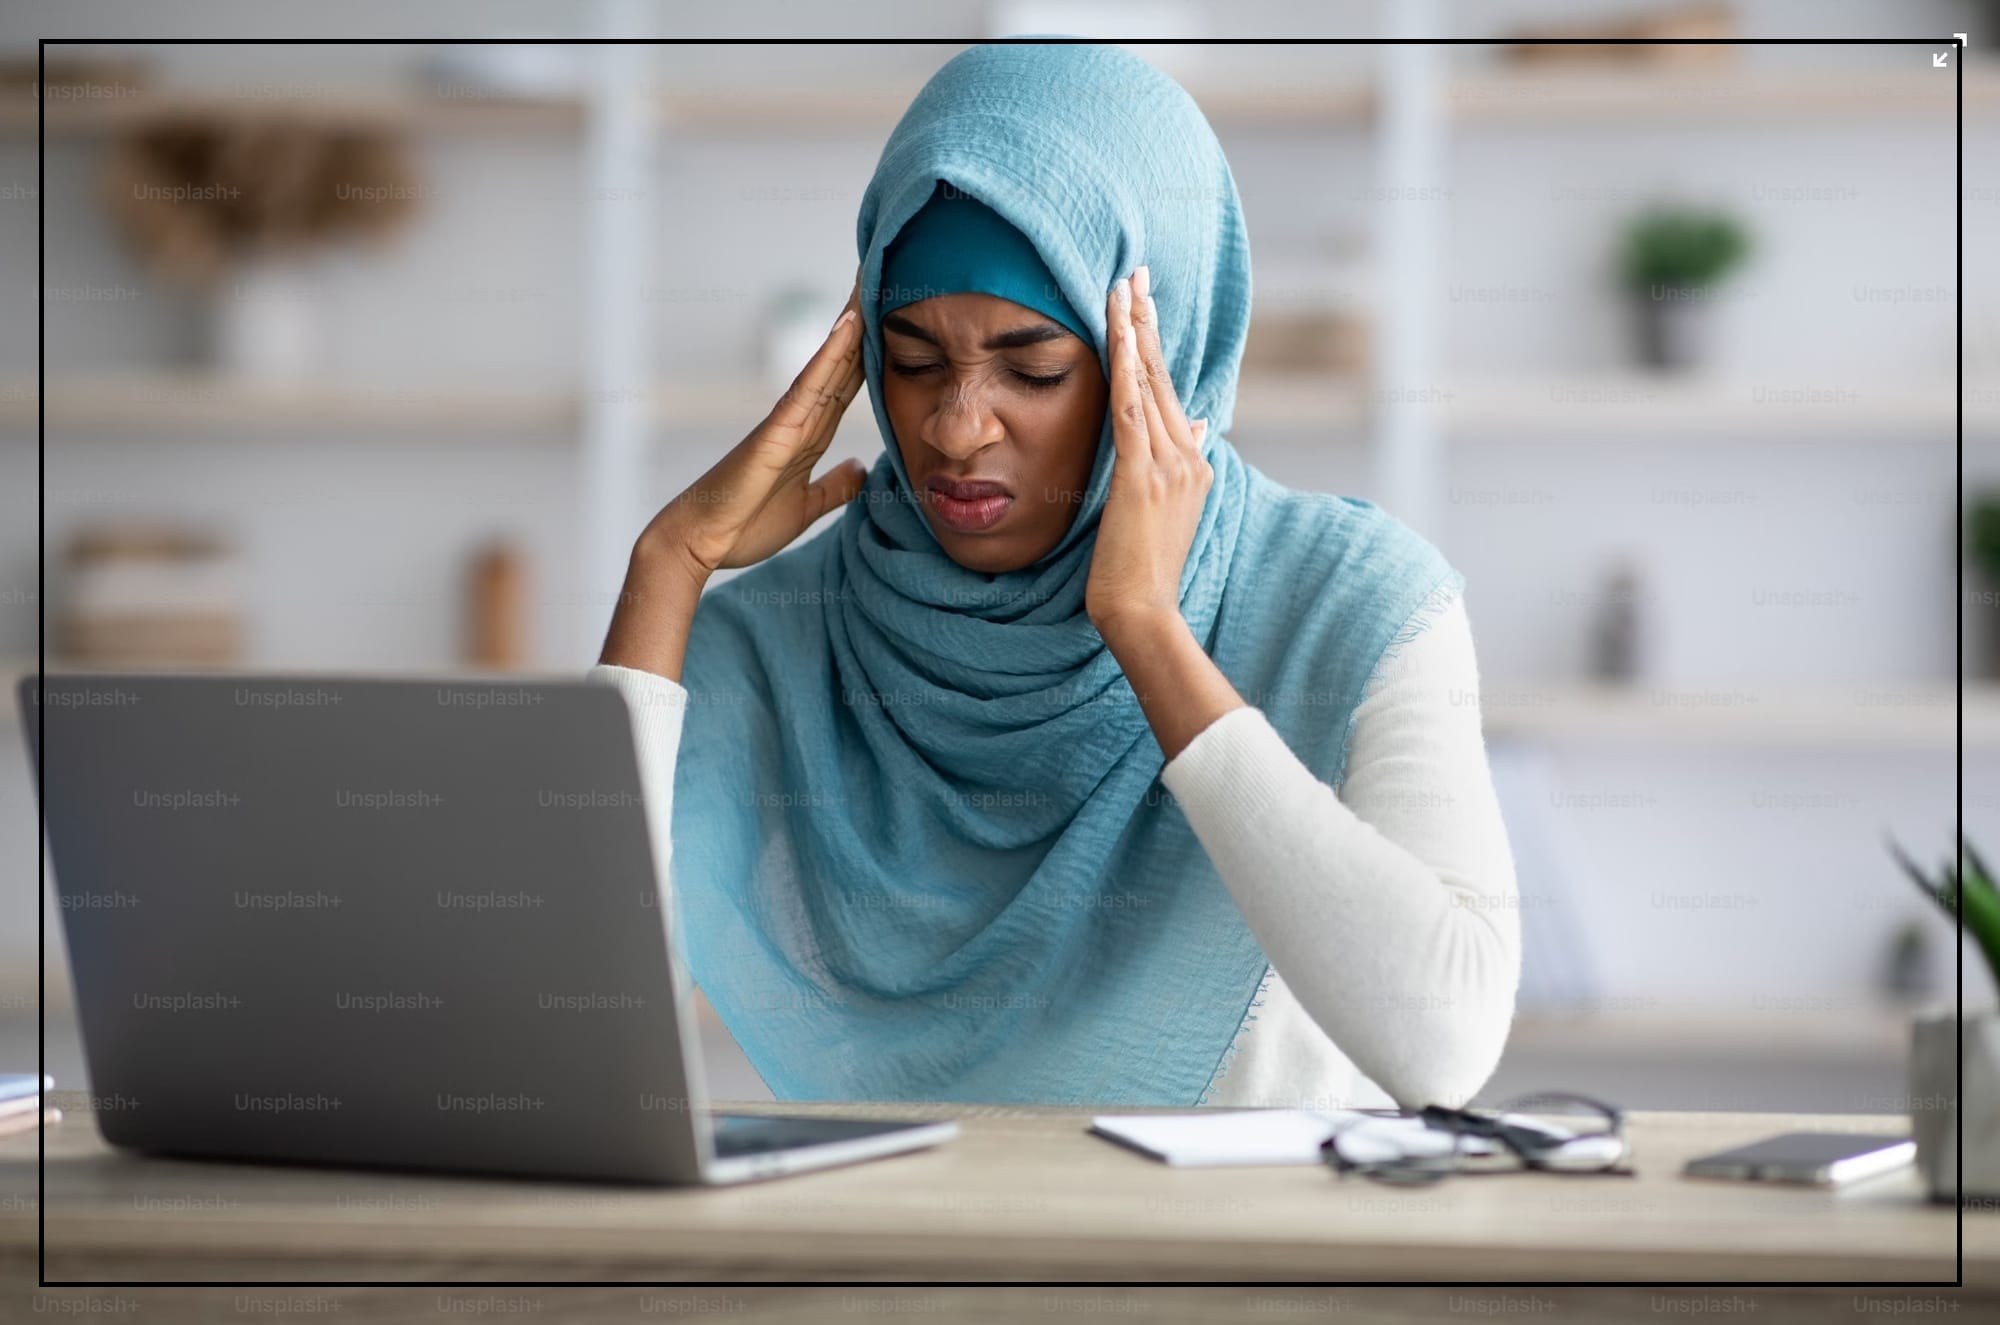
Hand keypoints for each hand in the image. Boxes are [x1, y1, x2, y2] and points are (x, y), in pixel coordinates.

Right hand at [599, 270, 866, 679]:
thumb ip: (834, 486)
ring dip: (853, 322)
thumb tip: (861, 469)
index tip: (898, 316)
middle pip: (843, 361)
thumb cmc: (744, 525)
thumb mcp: (806, 507)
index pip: (851, 384)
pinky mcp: (776, 432)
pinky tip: (849, 327)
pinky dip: (829, 356)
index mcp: (810, 435)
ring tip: (875, 279)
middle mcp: (801, 418)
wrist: (701, 543)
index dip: (875, 351)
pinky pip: (808, 387)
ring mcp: (787, 420)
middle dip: (867, 321)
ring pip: (829, 362)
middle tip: (889, 274)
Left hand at [1085, 265, 1210, 647]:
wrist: (1142, 611)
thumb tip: (1202, 419)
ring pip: (1150, 384)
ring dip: (1134, 331)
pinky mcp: (1144, 476)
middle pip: (1164, 376)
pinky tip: (1117, 333)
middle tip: (1135, 273)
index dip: (1154, 345)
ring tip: (1123, 287)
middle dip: (1146, 321)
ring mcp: (1170, 465)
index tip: (1142, 303)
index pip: (1170, 391)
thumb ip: (1182, 463)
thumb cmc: (1142, 570)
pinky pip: (1133, 409)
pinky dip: (1125, 366)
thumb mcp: (1167, 509)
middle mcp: (1188, 456)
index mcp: (1193, 463)